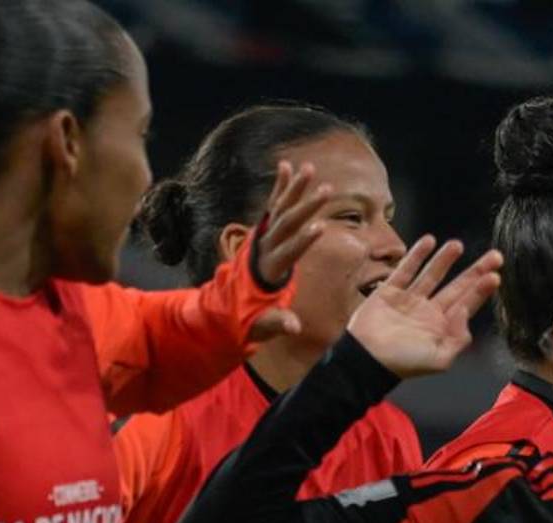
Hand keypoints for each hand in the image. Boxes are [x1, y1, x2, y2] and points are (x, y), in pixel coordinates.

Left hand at [247, 160, 332, 340]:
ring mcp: (262, 238)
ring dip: (295, 188)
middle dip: (306, 207)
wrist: (225, 304)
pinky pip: (272, 206)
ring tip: (311, 168)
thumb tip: (294, 327)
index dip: (303, 241)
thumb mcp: (260, 326)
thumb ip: (276, 323)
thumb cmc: (247, 318)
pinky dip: (280, 186)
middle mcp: (264, 249)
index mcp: (268, 271)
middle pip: (286, 225)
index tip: (320, 227)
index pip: (287, 253)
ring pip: (280, 209)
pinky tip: (287, 165)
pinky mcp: (263, 231)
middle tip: (327, 189)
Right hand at [346, 235, 501, 378]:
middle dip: (475, 272)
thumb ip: (458, 339)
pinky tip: (429, 242)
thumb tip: (465, 311)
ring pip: (432, 274)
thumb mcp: (439, 360)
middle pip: (457, 286)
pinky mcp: (389, 291)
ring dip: (445, 259)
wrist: (367, 360)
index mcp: (442, 327)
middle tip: (495, 256)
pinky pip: (405, 270)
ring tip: (458, 245)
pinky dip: (416, 256)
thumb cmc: (403, 363)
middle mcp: (429, 311)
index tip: (496, 275)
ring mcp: (409, 300)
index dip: (481, 290)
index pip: (467, 303)